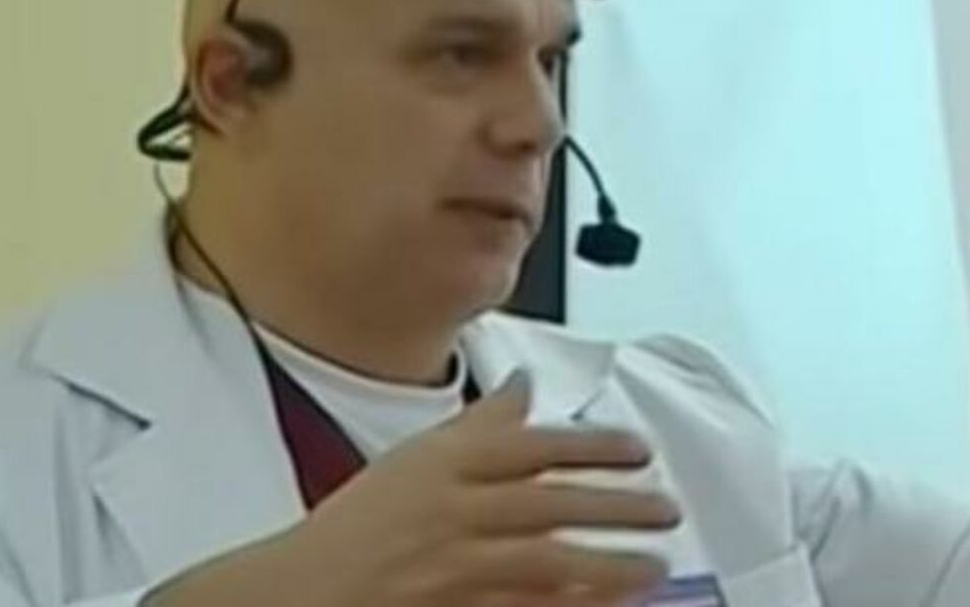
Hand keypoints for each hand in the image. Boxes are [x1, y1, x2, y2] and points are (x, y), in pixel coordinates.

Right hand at [146, 371, 679, 606]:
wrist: (304, 588)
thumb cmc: (361, 524)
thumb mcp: (415, 457)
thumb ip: (478, 423)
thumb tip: (524, 385)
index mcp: (441, 465)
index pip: (529, 446)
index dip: (591, 445)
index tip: (639, 449)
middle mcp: (450, 510)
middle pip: (546, 501)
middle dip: (614, 503)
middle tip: (666, 506)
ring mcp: (452, 565)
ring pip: (541, 559)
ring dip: (605, 562)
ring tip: (653, 562)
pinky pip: (521, 605)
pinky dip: (564, 603)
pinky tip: (602, 603)